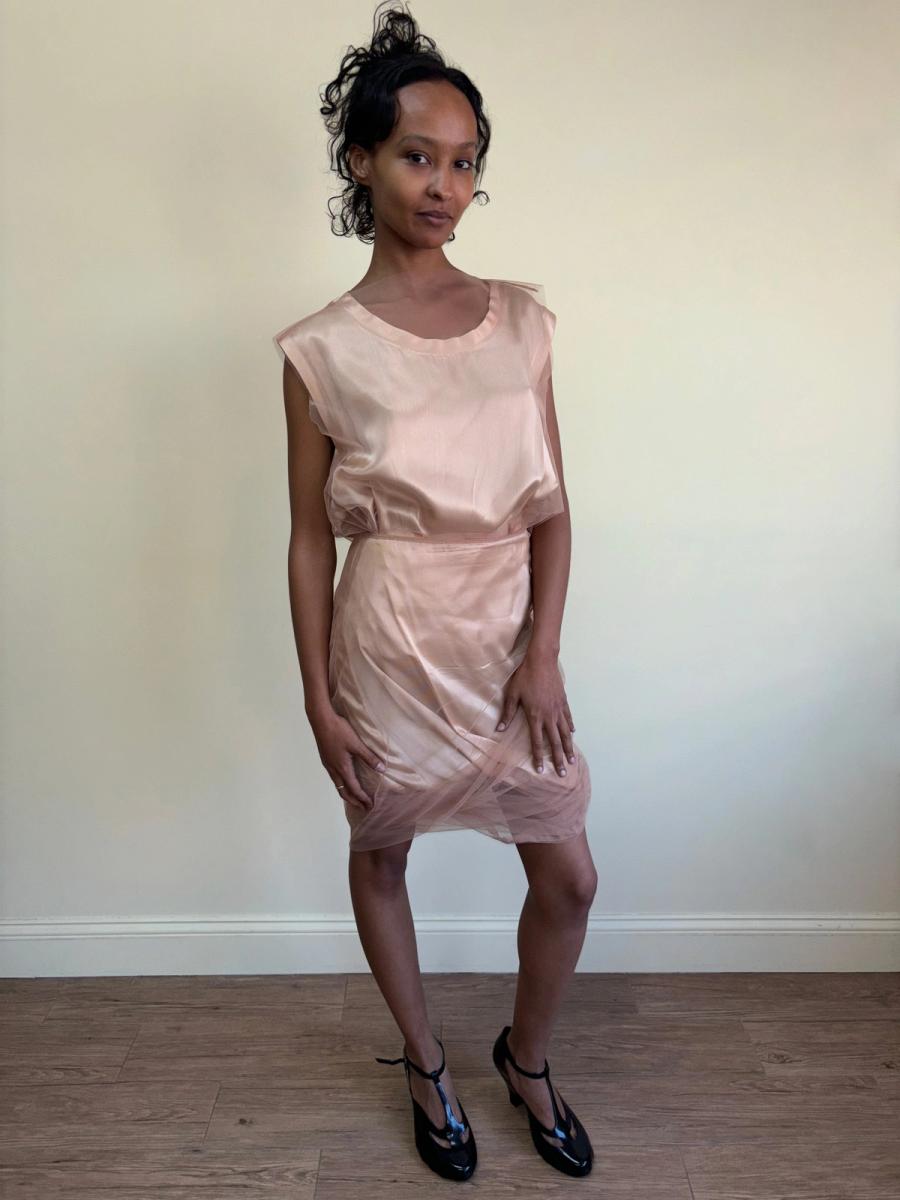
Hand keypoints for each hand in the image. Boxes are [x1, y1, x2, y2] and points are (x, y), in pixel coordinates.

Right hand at [308, 708, 384, 811]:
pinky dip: (340, 785)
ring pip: (337, 785)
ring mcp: (327, 765)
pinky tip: (344, 780)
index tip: (369, 806)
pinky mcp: (325, 759)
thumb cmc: (340, 731)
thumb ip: (369, 757)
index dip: (362, 798)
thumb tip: (382, 769)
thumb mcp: (356, 744)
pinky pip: (334, 778)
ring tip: (353, 798)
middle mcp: (333, 769)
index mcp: (342, 767)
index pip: (354, 788)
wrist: (321, 720)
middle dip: (353, 800)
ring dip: (346, 794)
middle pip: (343, 791)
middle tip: (362, 807)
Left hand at [495, 649, 576, 775]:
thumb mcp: (513, 694)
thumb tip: (499, 729)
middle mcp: (549, 716)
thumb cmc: (525, 676)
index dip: (539, 757)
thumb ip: (508, 713)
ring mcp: (558, 709)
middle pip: (555, 742)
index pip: (537, 741)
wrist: (542, 660)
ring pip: (565, 733)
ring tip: (572, 760)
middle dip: (558, 759)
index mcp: (535, 716)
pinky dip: (571, 727)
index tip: (541, 770)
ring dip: (568, 747)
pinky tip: (572, 734)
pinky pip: (568, 718)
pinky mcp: (563, 701)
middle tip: (563, 773)